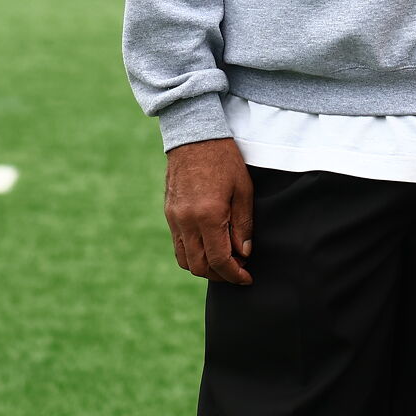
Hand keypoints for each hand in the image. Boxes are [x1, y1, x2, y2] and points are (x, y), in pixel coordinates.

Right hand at [164, 138, 254, 284]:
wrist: (195, 136)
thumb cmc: (224, 159)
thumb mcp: (243, 189)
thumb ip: (243, 225)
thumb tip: (243, 253)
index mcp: (208, 216)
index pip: (219, 260)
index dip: (234, 275)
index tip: (247, 278)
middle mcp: (187, 221)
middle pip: (199, 266)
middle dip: (220, 276)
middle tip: (237, 272)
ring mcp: (174, 218)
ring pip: (185, 260)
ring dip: (204, 268)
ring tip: (223, 262)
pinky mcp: (169, 213)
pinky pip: (177, 245)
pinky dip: (192, 254)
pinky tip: (208, 247)